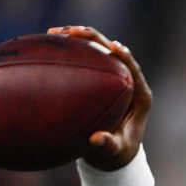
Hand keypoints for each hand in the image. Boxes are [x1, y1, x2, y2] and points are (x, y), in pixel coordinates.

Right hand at [46, 25, 152, 170]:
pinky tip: (46, 46)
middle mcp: (126, 81)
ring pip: (96, 50)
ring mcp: (111, 77)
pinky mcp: (97, 79)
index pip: (133, 69)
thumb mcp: (115, 152)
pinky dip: (68, 52)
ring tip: (53, 32)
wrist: (113, 154)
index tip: (114, 46)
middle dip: (93, 38)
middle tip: (71, 32)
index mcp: (139, 96)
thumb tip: (97, 140)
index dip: (124, 55)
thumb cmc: (117, 153)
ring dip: (77, 39)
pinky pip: (83, 60)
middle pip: (112, 51)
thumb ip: (110, 146)